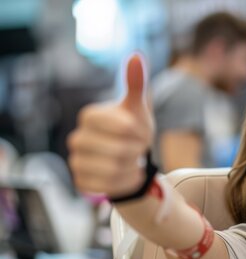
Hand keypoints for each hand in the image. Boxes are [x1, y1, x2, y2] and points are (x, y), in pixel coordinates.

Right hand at [68, 54, 153, 197]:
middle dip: (138, 152)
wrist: (129, 159)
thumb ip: (136, 84)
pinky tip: (128, 174)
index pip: (123, 127)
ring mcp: (76, 161)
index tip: (142, 132)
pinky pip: (109, 187)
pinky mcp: (80, 181)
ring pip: (114, 170)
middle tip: (139, 149)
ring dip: (134, 167)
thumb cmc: (133, 131)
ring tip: (134, 161)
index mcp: (89, 116)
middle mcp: (77, 138)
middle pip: (119, 151)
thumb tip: (137, 56)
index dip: (140, 133)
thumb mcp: (138, 109)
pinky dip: (126, 182)